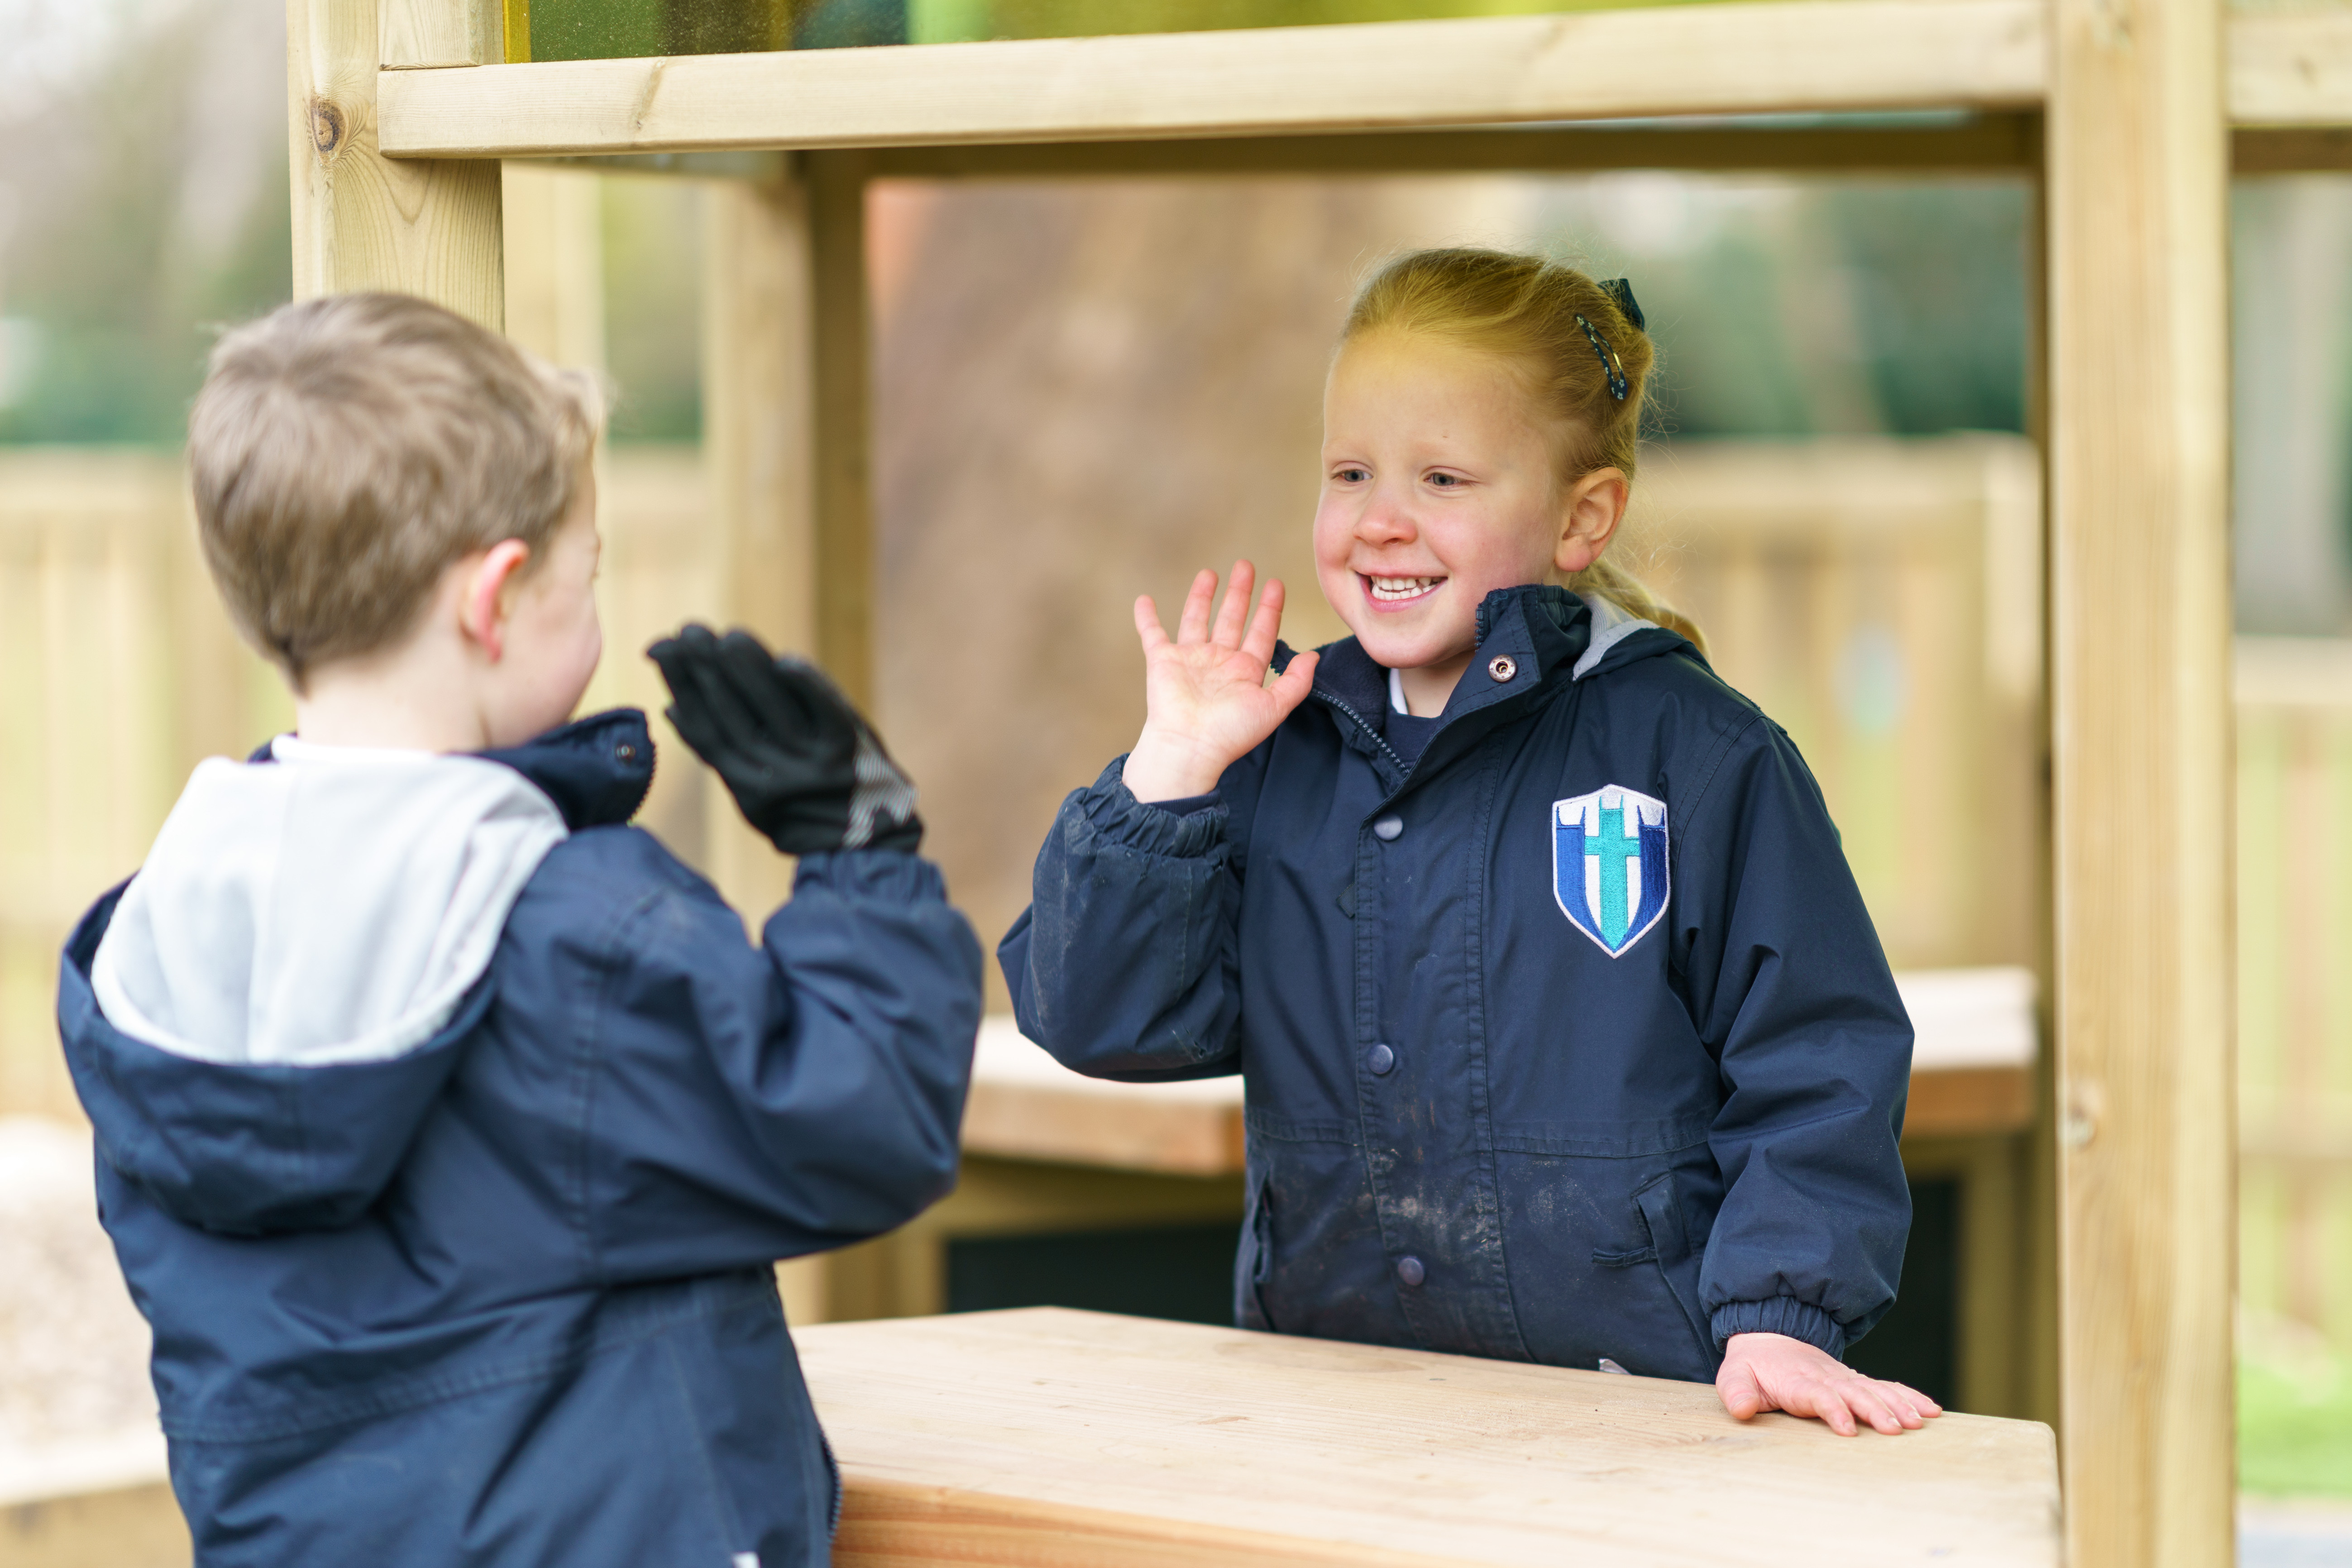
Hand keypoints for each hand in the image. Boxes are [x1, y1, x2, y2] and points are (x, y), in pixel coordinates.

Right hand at [647, 624, 921, 854]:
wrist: (871, 842)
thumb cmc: (802, 811)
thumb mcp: (753, 796)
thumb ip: (719, 753)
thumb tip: (671, 709)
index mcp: (747, 788)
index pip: (705, 730)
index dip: (682, 688)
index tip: (661, 648)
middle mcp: (778, 775)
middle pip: (734, 715)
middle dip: (707, 670)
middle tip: (688, 631)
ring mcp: (815, 760)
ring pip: (774, 709)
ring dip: (748, 669)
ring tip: (727, 637)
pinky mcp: (851, 746)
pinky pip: (827, 711)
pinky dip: (807, 686)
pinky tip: (784, 661)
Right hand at [1121, 561, 1318, 802]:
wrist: (1190, 746)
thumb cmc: (1231, 733)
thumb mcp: (1274, 707)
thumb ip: (1295, 682)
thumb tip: (1314, 656)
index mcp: (1245, 671)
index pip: (1261, 632)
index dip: (1269, 608)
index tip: (1276, 584)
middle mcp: (1218, 662)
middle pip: (1231, 618)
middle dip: (1240, 593)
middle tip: (1246, 566)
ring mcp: (1190, 660)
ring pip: (1197, 619)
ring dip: (1202, 597)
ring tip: (1209, 573)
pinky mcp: (1163, 661)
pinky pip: (1152, 634)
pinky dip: (1146, 617)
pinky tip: (1144, 600)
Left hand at [1715, 1332, 1942, 1435]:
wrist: (1769, 1337)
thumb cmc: (1752, 1366)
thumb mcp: (1734, 1375)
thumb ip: (1736, 1391)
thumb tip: (1741, 1409)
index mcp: (1798, 1381)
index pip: (1818, 1395)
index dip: (1834, 1410)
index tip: (1848, 1429)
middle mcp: (1826, 1378)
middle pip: (1855, 1393)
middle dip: (1876, 1411)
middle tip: (1897, 1430)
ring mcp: (1844, 1379)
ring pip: (1875, 1390)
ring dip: (1898, 1405)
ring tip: (1920, 1422)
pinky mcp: (1855, 1382)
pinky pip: (1886, 1387)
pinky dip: (1908, 1396)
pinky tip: (1931, 1410)